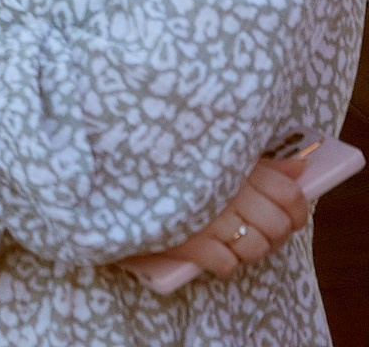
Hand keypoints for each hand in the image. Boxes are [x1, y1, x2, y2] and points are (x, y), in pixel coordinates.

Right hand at [135, 154, 309, 279]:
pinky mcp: (187, 242)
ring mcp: (208, 220)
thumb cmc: (174, 161)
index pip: (288, 194)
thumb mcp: (220, 152)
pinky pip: (226, 264)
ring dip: (251, 249)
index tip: (290, 213)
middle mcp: (226, 194)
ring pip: (255, 249)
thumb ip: (262, 161)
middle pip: (276, 225)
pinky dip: (225, 261)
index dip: (296, 208)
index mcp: (235, 167)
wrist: (116, 170)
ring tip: (237, 239)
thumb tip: (300, 165)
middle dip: (275, 232)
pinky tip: (215, 249)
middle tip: (260, 227)